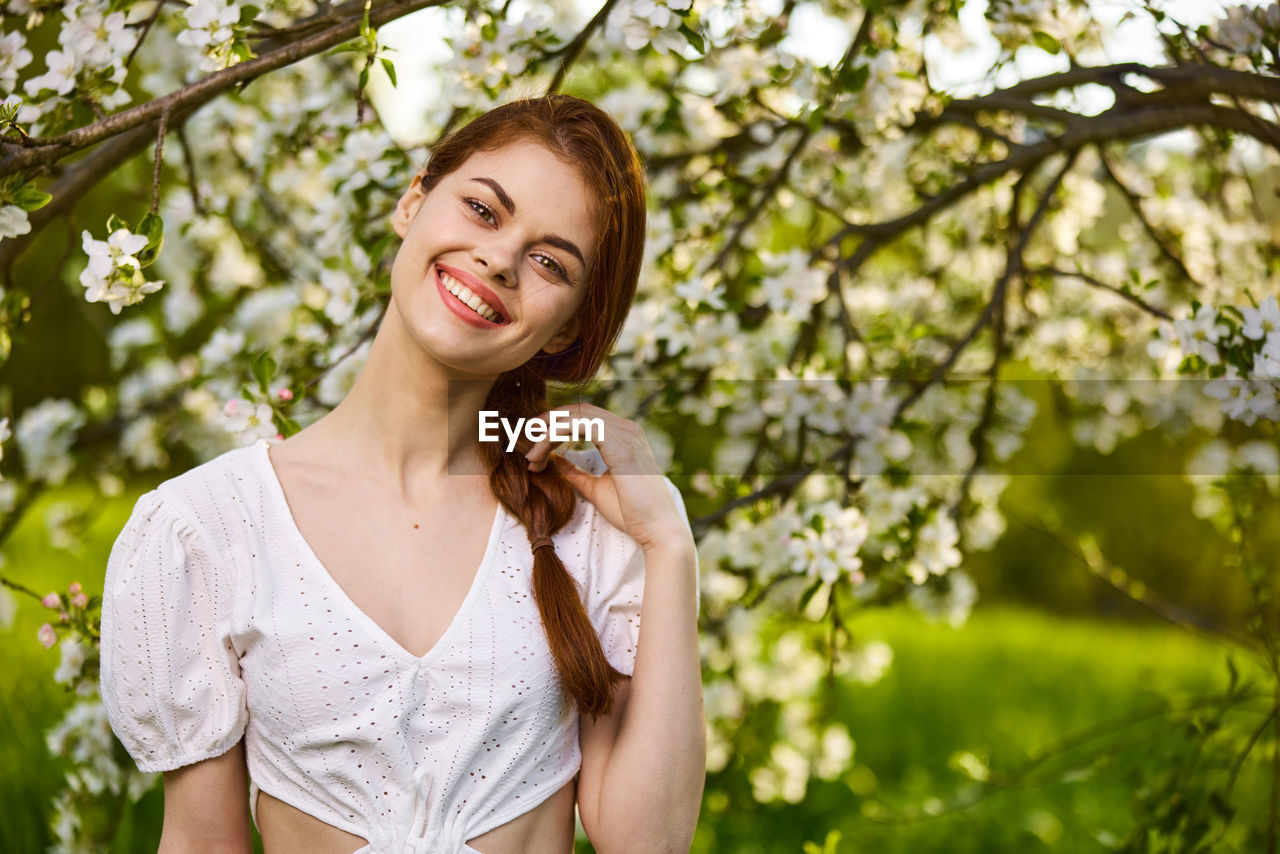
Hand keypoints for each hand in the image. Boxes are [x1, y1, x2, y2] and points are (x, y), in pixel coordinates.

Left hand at [524, 403, 690, 552]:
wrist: (657, 530)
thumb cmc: (632, 513)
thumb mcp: (595, 488)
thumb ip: (576, 472)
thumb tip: (554, 459)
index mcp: (623, 436)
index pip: (583, 417)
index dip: (555, 424)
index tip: (533, 444)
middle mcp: (627, 428)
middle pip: (577, 410)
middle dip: (546, 422)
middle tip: (524, 442)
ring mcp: (626, 434)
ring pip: (576, 415)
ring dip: (547, 431)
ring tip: (530, 454)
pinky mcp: (621, 445)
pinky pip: (581, 426)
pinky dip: (555, 434)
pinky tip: (541, 453)